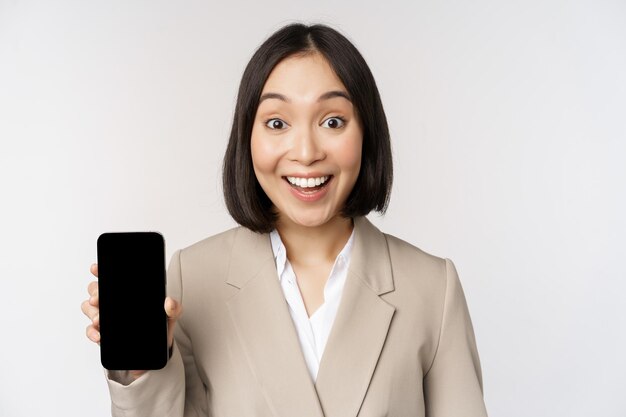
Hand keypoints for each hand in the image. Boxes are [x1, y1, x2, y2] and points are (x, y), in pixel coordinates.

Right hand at [81, 263, 182, 379]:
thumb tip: (169, 302)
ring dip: (92, 313)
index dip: (100, 271)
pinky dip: (92, 333)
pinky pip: (91, 330)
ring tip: (99, 320)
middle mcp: (113, 302)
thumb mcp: (170, 315)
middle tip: (98, 299)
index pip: (110, 277)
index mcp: (127, 292)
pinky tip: (99, 336)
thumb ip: (174, 308)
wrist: (157, 348)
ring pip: (89, 308)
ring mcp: (107, 317)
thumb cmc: (161, 326)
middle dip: (95, 293)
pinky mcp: (104, 333)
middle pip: (95, 290)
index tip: (95, 269)